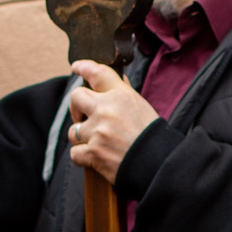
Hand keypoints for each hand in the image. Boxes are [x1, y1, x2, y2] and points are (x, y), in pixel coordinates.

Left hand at [65, 61, 156, 183]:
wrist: (158, 164)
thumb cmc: (152, 137)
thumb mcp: (142, 107)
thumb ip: (125, 93)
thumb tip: (118, 79)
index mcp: (121, 95)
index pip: (97, 73)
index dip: (84, 67)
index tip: (77, 67)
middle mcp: (106, 110)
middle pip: (76, 97)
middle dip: (76, 108)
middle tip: (82, 117)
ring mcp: (97, 132)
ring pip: (73, 130)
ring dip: (82, 137)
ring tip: (97, 142)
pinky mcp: (93, 153)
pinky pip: (75, 152)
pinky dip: (83, 157)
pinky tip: (95, 158)